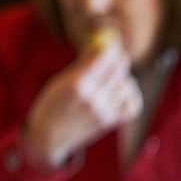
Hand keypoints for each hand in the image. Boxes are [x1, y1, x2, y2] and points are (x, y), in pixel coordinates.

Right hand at [21, 41, 142, 167]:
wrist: (47, 137)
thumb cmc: (51, 104)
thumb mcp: (61, 80)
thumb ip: (83, 64)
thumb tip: (101, 44)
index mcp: (77, 84)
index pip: (105, 57)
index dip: (112, 47)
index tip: (112, 43)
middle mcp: (93, 98)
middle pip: (119, 69)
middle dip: (119, 59)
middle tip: (115, 56)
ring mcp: (103, 112)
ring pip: (128, 85)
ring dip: (124, 78)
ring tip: (113, 78)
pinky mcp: (110, 123)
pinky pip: (132, 105)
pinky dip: (131, 96)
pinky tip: (122, 92)